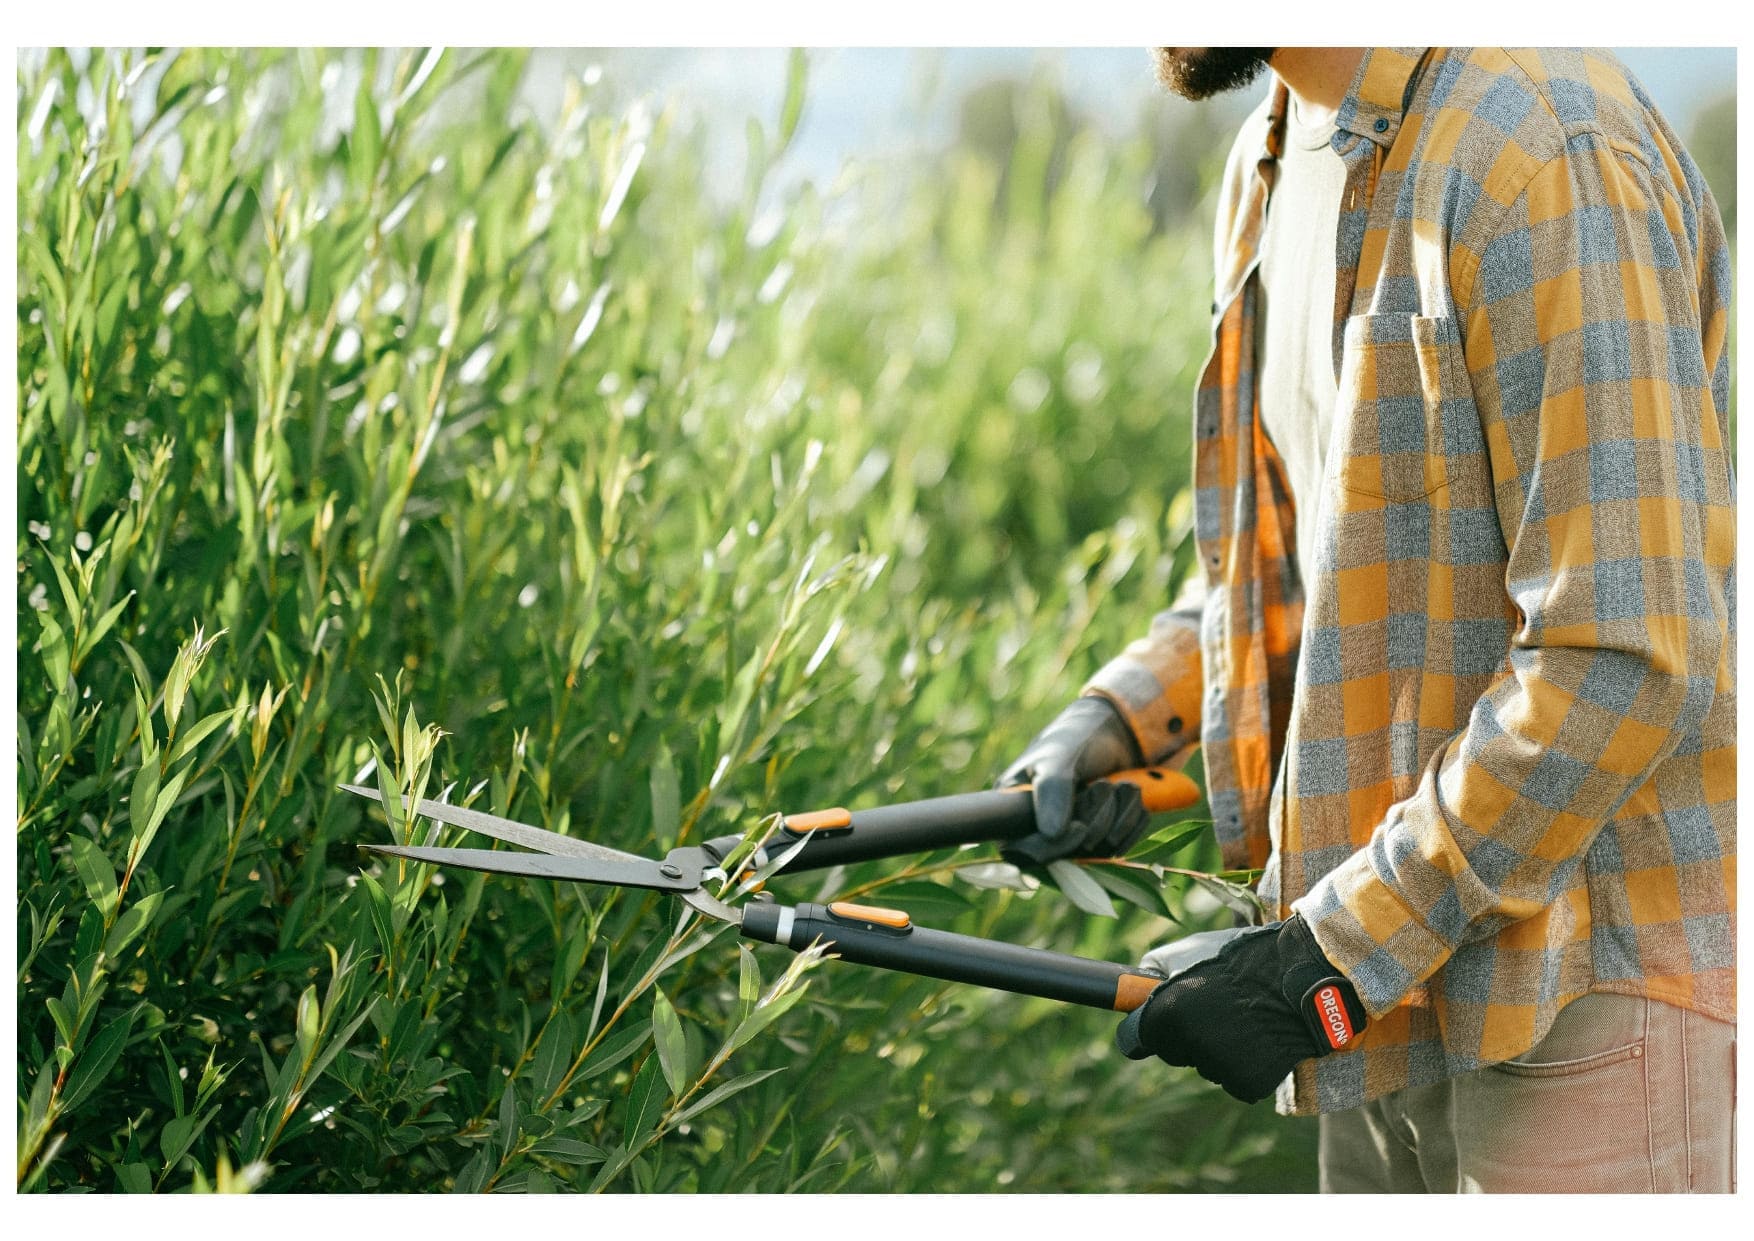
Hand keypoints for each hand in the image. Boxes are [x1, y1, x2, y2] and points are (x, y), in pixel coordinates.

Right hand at [997, 696, 1147, 864]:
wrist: (1105, 732)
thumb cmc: (1070, 739)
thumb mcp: (1057, 757)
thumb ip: (1052, 790)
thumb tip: (1052, 834)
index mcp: (1014, 814)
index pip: (1024, 853)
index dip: (1053, 849)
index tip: (1079, 828)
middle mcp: (1041, 834)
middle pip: (1071, 854)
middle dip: (1096, 817)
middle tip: (1099, 784)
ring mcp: (1074, 840)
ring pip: (1103, 850)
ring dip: (1118, 812)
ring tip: (1112, 784)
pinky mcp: (1102, 840)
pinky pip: (1126, 843)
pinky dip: (1133, 815)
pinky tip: (1126, 793)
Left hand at [1114, 915, 1366, 1103]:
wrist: (1303, 976)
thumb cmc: (1244, 959)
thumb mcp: (1189, 951)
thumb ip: (1153, 972)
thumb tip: (1130, 993)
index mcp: (1167, 1014)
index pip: (1133, 1039)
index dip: (1145, 1028)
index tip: (1151, 1025)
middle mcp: (1188, 1045)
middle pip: (1173, 1051)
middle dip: (1188, 1034)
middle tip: (1217, 1007)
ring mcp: (1218, 1068)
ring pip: (1206, 1065)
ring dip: (1219, 1047)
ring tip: (1245, 1016)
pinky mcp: (1248, 1084)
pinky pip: (1234, 1080)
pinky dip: (1246, 1064)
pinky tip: (1261, 1039)